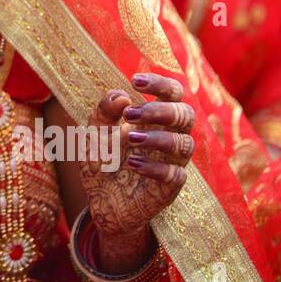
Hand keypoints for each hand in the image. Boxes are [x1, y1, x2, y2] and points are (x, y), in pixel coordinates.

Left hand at [79, 73, 194, 272]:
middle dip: (160, 111)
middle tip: (129, 114)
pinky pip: (175, 175)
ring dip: (157, 138)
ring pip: (185, 144)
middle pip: (185, 115)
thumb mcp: (94, 132)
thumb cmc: (103, 160)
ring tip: (129, 138)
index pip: (173, 94)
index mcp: (154, 119)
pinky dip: (154, 167)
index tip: (135, 81)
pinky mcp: (169, 188)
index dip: (160, 84)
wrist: (101, 200)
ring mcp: (171, 163)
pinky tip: (132, 163)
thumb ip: (103, 111)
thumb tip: (122, 95)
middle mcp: (168, 138)